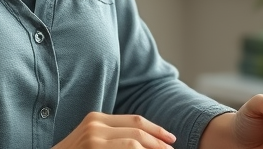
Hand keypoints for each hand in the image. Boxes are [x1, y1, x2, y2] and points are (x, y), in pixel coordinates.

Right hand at [53, 112, 176, 148]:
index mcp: (97, 118)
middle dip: (159, 142)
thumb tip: (141, 141)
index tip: (171, 139)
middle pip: (138, 130)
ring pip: (135, 143)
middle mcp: (95, 125)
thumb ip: (111, 135)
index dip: (156, 129)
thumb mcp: (91, 139)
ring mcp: (94, 139)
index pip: (135, 120)